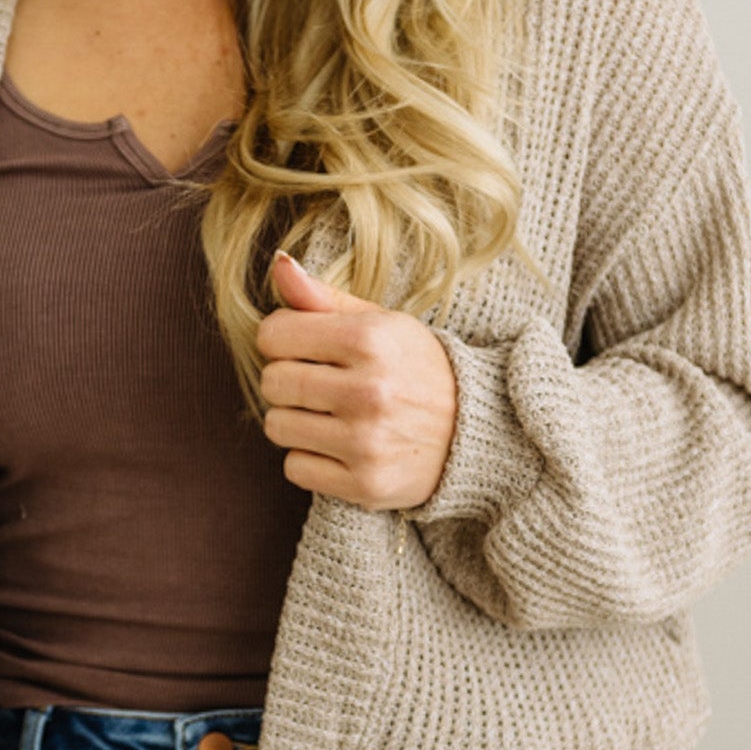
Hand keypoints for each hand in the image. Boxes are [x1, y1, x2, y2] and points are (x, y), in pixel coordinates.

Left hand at [257, 249, 456, 512]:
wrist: (477, 429)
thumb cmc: (417, 368)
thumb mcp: (382, 323)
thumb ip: (324, 298)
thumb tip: (279, 264)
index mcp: (370, 339)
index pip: (274, 335)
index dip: (282, 339)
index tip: (303, 347)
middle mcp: (368, 391)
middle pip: (272, 382)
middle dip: (286, 380)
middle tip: (318, 382)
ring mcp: (366, 442)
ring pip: (277, 426)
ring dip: (295, 420)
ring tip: (329, 414)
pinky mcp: (365, 484)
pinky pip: (295, 468)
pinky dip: (310, 458)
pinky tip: (339, 446)